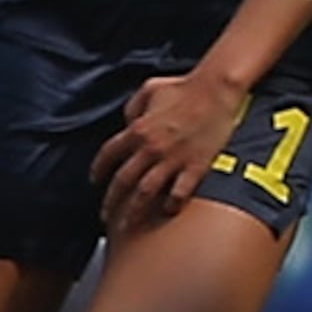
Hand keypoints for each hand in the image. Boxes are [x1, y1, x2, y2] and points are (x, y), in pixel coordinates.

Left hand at [92, 66, 252, 236]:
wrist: (215, 90)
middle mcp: (150, 148)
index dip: (99, 170)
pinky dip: (171, 205)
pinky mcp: (194, 166)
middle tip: (105, 215)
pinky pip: (178, 193)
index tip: (95, 181)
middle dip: (110, 202)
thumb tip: (128, 122)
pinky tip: (167, 211)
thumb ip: (132, 107)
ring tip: (128, 225)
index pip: (109, 154)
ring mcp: (172, 159)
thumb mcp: (149, 89)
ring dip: (134, 212)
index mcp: (138, 128)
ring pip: (145, 193)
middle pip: (123, 181)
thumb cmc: (184, 86)